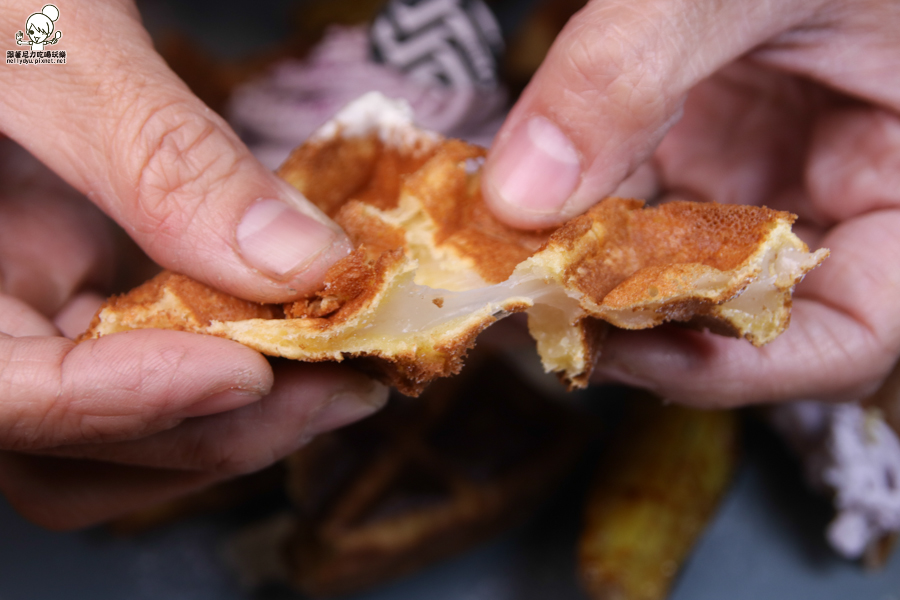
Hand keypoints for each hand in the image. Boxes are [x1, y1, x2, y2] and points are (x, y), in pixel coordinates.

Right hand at [0, 1, 385, 528]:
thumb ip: (158, 153)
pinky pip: (153, 370)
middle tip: (344, 388)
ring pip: (119, 435)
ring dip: (238, 423)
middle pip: (77, 443)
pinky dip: (234, 367)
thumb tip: (298, 263)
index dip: (125, 402)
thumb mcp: (52, 38)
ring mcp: (35, 313)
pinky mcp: (84, 294)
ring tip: (342, 379)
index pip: (8, 392)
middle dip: (220, 428)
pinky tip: (301, 333)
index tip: (251, 374)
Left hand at [482, 0, 899, 405]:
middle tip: (526, 305)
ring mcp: (775, 164)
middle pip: (744, 307)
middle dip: (634, 312)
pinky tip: (523, 195)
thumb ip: (638, 68)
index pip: (848, 334)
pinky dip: (585, 198)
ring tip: (504, 257)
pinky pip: (646, 193)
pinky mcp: (716, 131)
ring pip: (679, 255)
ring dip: (590, 260)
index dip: (736, 363)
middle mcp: (844, 191)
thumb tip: (521, 194)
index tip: (617, 345)